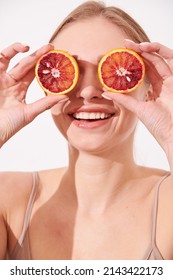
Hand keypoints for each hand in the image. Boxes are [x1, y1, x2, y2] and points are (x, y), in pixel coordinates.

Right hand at [0, 42, 67, 146]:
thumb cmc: (9, 125)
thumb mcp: (29, 113)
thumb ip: (45, 103)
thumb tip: (64, 96)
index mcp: (20, 89)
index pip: (34, 72)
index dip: (44, 65)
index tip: (57, 58)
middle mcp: (10, 81)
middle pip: (24, 63)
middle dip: (37, 54)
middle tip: (50, 47)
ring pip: (8, 57)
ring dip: (16, 49)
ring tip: (28, 47)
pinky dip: (4, 54)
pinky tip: (14, 50)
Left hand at [102, 40, 172, 156]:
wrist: (172, 132)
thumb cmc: (158, 124)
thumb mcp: (137, 109)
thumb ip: (123, 100)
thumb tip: (105, 92)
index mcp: (152, 91)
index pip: (142, 72)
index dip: (132, 63)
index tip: (119, 56)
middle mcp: (161, 84)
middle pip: (149, 63)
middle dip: (137, 52)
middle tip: (124, 45)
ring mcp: (169, 80)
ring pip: (158, 59)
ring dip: (146, 49)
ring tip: (133, 45)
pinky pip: (168, 59)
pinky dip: (158, 52)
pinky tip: (145, 48)